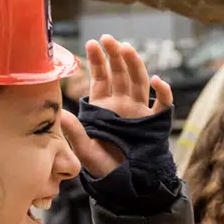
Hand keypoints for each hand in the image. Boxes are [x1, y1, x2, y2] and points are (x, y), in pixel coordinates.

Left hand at [57, 36, 172, 178]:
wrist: (126, 185)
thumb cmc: (103, 168)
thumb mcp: (85, 150)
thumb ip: (75, 132)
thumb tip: (60, 113)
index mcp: (103, 107)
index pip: (100, 79)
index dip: (97, 61)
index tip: (92, 43)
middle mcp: (122, 104)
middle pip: (120, 74)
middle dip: (115, 55)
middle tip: (109, 39)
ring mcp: (139, 112)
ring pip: (139, 81)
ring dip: (134, 64)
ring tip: (127, 49)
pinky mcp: (154, 123)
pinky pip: (162, 104)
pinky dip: (162, 92)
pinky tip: (157, 81)